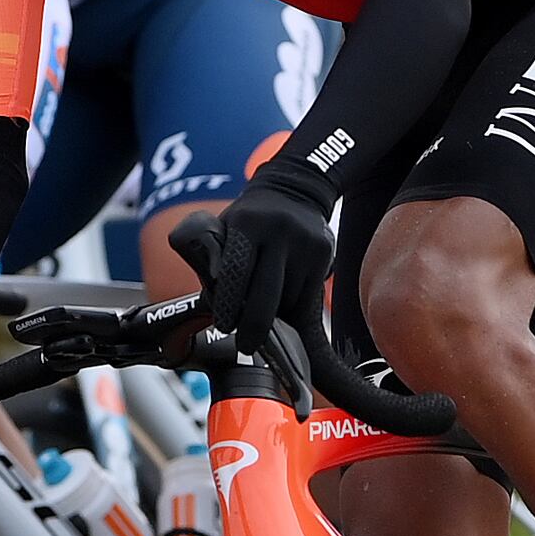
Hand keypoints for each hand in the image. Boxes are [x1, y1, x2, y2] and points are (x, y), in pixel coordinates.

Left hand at [180, 179, 333, 350]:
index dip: (228, 304)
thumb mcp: (224, 225)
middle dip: (254, 327)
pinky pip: (308, 297)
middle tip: (247, 346)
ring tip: (265, 317)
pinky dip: (294, 311)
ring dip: (276, 317)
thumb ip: (212, 256)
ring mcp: (305, 243)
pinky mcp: (324, 254)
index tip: (225, 326)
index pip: (236, 272)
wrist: (295, 190)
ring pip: (289, 300)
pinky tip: (290, 323)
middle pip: (266, 295)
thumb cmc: (250, 219)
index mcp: (247, 223)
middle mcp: (279, 231)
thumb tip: (210, 296)